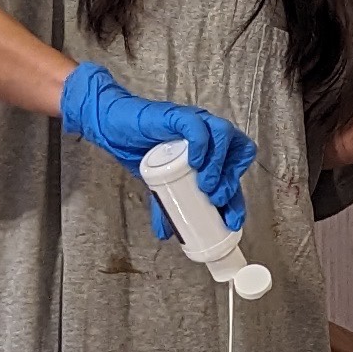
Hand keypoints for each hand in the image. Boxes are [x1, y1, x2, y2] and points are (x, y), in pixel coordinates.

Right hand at [57, 61, 255, 229]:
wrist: (114, 131)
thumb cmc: (142, 152)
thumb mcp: (159, 187)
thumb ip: (166, 207)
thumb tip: (167, 235)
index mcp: (211, 153)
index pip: (235, 174)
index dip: (238, 199)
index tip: (232, 221)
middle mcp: (209, 136)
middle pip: (238, 153)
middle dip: (232, 181)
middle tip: (216, 201)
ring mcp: (196, 123)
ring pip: (224, 135)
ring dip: (220, 164)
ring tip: (206, 186)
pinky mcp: (177, 116)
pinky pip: (197, 124)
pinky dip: (201, 143)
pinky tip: (196, 161)